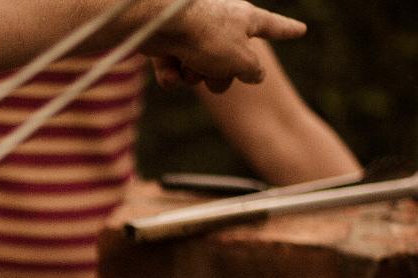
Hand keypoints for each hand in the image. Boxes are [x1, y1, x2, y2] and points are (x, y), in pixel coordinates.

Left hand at [140, 0, 305, 91]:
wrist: (159, 24)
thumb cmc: (207, 37)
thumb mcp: (241, 60)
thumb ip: (252, 70)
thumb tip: (252, 74)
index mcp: (245, 19)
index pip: (273, 26)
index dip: (287, 30)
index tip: (300, 29)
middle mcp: (220, 23)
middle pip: (229, 65)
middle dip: (220, 76)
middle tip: (214, 68)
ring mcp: (192, 34)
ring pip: (199, 72)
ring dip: (194, 75)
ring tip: (189, 62)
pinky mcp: (166, 44)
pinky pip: (174, 74)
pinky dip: (171, 75)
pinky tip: (169, 68)